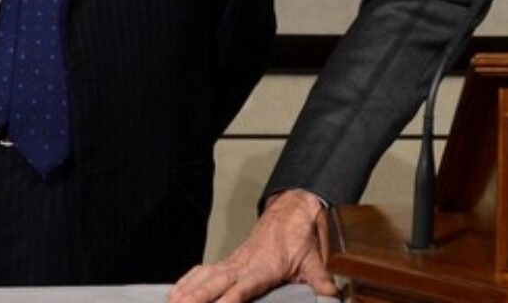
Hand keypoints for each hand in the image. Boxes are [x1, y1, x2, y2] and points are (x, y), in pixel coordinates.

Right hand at [168, 190, 337, 302]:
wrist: (290, 213)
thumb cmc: (298, 238)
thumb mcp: (313, 259)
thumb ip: (320, 278)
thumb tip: (333, 293)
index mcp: (265, 267)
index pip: (245, 286)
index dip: (231, 297)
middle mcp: (244, 265)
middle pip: (216, 283)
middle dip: (198, 297)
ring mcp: (232, 263)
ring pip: (206, 277)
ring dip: (187, 291)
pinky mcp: (227, 263)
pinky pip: (203, 271)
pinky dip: (187, 281)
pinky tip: (174, 292)